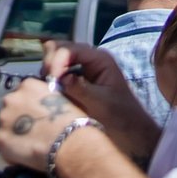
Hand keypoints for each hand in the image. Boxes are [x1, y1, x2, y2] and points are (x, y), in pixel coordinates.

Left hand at [0, 77, 68, 171]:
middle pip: (10, 108)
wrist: (69, 142)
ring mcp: (4, 118)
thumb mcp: (63, 99)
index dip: (28, 106)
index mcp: (28, 85)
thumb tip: (44, 104)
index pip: (22, 93)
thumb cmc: (72, 122)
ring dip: (13, 133)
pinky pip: (3, 143)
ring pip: (5, 126)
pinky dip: (12, 149)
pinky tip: (26, 153)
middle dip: (18, 118)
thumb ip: (47, 98)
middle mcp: (12, 99)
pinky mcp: (0, 137)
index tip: (34, 114)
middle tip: (31, 129)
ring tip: (30, 143)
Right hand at [42, 42, 159, 159]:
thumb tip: (60, 79)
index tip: (52, 81)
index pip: (70, 49)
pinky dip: (49, 80)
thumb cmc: (119, 115)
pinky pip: (55, 72)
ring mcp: (79, 68)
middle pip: (59, 48)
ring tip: (49, 90)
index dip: (56, 61)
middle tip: (48, 84)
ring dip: (47, 72)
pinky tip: (52, 93)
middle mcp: (88, 59)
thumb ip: (81, 89)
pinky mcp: (72, 79)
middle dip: (49, 64)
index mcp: (99, 59)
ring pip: (54, 59)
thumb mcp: (101, 103)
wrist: (128, 129)